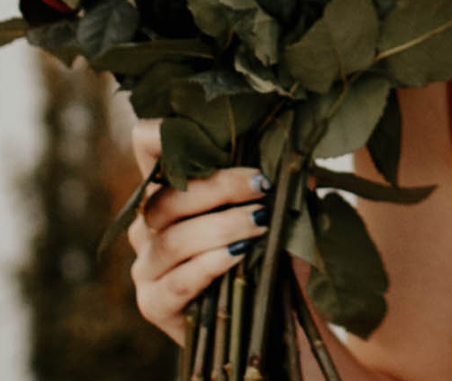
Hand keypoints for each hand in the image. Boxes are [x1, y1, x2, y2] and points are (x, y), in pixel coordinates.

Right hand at [124, 119, 270, 344]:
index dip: (161, 133)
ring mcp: (146, 267)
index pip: (145, 149)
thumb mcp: (276, 216)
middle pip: (166, 196)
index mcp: (167, 192)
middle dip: (218, 187)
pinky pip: (177, 281)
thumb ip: (281, 186)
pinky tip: (238, 256)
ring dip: (222, 227)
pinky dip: (210, 265)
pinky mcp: (154, 304)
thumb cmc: (266, 259)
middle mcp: (147, 226)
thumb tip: (307, 166)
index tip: (200, 128)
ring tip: (262, 223)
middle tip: (261, 187)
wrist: (269, 323)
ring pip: (174, 239)